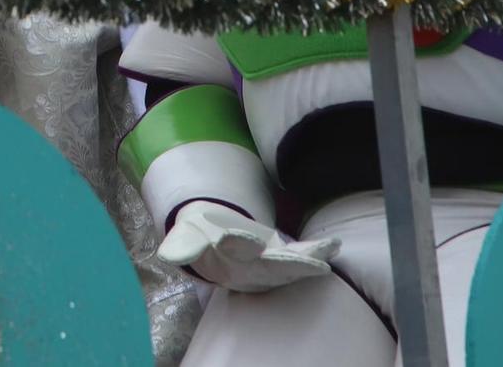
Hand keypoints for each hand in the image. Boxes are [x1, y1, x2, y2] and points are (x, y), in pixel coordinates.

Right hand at [156, 200, 339, 292]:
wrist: (212, 241)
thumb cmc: (199, 234)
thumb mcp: (186, 235)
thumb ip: (182, 244)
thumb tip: (168, 255)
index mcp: (224, 260)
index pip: (233, 252)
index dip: (238, 244)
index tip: (238, 237)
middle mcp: (249, 268)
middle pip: (269, 267)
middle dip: (290, 265)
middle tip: (311, 264)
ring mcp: (268, 266)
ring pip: (290, 267)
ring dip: (309, 263)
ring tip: (327, 255)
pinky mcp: (282, 257)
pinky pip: (301, 257)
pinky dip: (317, 253)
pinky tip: (334, 245)